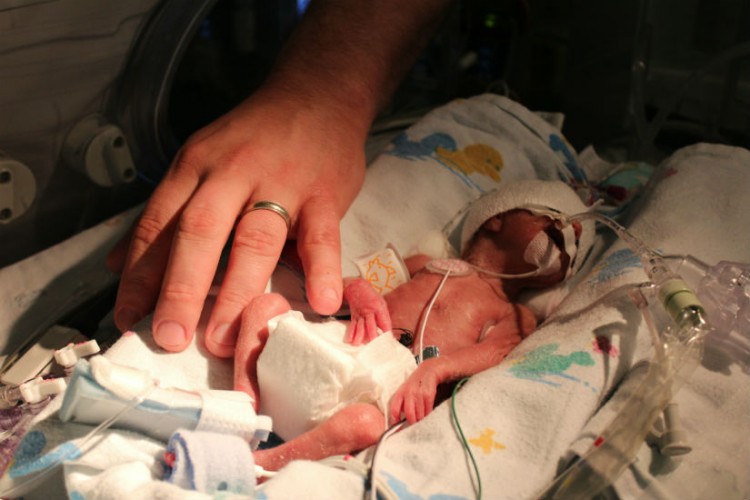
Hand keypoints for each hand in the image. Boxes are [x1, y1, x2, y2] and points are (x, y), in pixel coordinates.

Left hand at [111, 86, 366, 355]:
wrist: (318, 95)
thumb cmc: (255, 136)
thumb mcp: (199, 159)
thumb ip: (164, 212)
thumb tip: (117, 263)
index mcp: (196, 166)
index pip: (159, 224)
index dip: (140, 274)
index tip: (127, 319)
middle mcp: (232, 173)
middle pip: (200, 233)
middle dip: (180, 288)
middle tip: (168, 338)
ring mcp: (282, 183)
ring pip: (255, 238)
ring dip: (237, 290)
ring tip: (225, 337)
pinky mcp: (325, 193)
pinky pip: (322, 235)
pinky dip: (321, 268)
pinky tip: (320, 302)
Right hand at [343, 278, 391, 344]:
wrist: (357, 288)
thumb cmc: (371, 297)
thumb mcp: (382, 304)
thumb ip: (384, 317)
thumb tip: (387, 331)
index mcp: (378, 308)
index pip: (383, 321)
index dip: (386, 330)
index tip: (388, 339)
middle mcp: (368, 312)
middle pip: (370, 325)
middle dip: (372, 335)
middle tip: (374, 344)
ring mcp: (360, 315)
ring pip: (360, 327)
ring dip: (359, 336)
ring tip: (359, 344)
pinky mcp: (354, 317)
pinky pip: (352, 326)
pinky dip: (351, 334)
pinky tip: (349, 340)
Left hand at [389, 359, 440, 423]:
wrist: (427, 371)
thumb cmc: (414, 385)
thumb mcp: (404, 391)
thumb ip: (401, 404)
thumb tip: (397, 421)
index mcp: (400, 393)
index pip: (394, 409)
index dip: (395, 420)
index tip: (397, 429)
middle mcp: (408, 393)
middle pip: (409, 414)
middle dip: (412, 423)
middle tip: (413, 428)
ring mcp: (419, 394)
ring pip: (419, 414)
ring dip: (420, 421)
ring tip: (420, 422)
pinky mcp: (428, 394)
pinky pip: (428, 410)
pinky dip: (427, 416)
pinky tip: (426, 415)